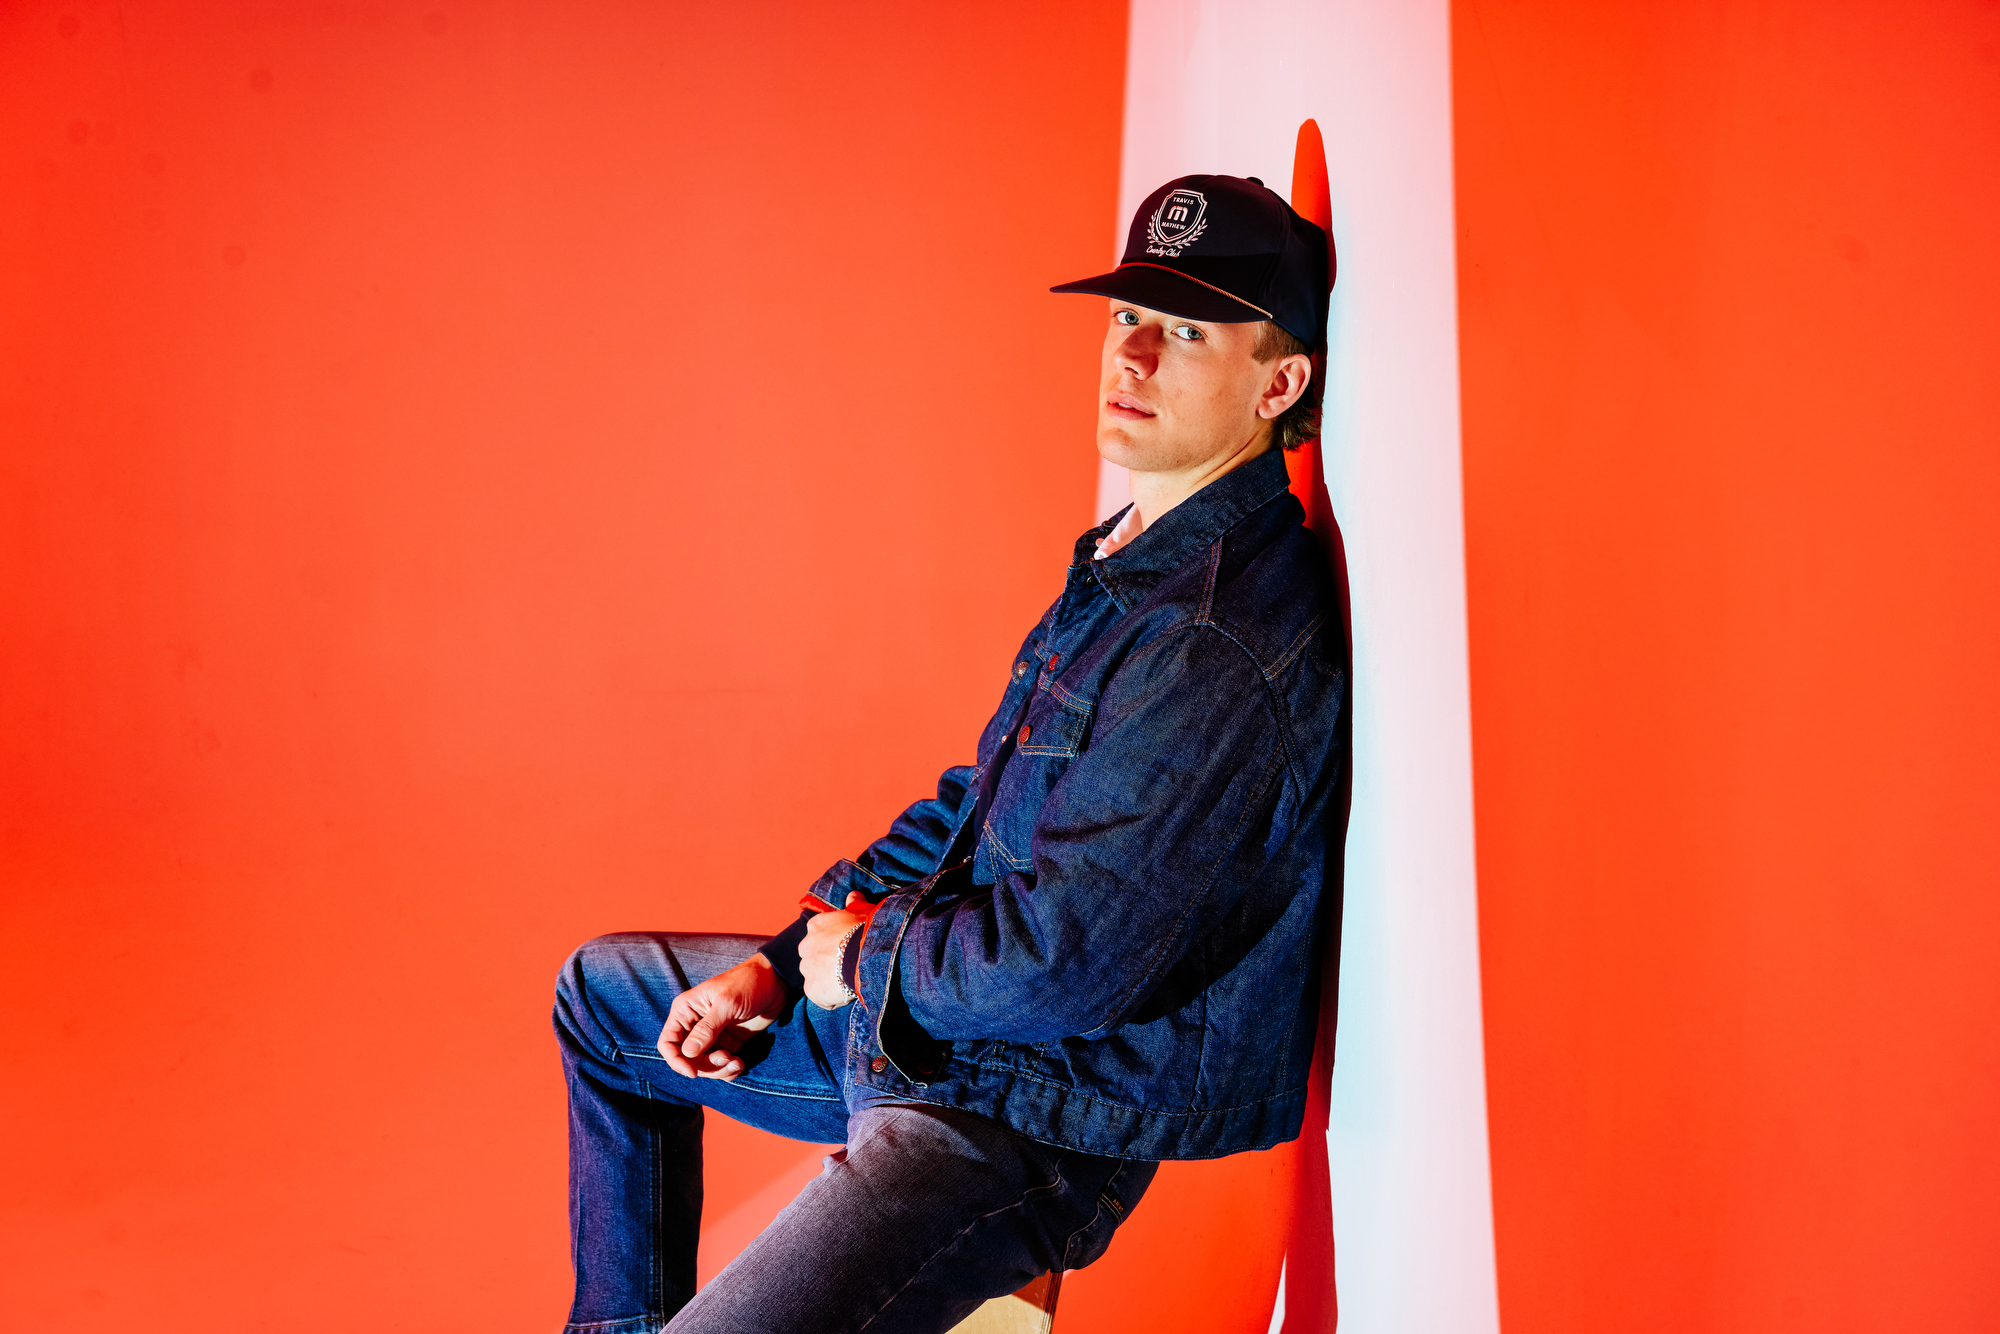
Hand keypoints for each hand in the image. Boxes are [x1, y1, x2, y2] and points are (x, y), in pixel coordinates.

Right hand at [657, 954, 787, 1080]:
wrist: (777, 981)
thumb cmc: (748, 983)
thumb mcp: (727, 1004)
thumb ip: (707, 1029)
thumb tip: (687, 1053)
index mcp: (686, 1011)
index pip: (668, 1042)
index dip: (676, 1060)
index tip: (693, 1072)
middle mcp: (695, 1025)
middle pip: (687, 1059)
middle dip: (705, 1066)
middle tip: (727, 1058)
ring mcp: (712, 1036)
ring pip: (704, 1066)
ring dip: (719, 1070)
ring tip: (737, 1063)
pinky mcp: (729, 1043)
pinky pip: (721, 1065)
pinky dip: (728, 1070)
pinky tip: (740, 1063)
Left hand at [800, 893, 872, 1009]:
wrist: (868, 955)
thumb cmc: (866, 930)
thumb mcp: (863, 910)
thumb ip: (855, 903)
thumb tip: (854, 895)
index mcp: (815, 926)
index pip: (819, 937)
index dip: (834, 945)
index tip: (847, 948)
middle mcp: (805, 946)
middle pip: (813, 958)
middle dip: (827, 963)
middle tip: (847, 966)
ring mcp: (807, 968)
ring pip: (816, 978)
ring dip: (829, 981)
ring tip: (849, 981)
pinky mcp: (811, 989)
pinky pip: (821, 997)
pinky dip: (832, 998)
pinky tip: (848, 993)